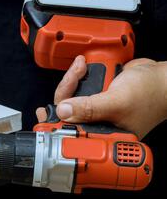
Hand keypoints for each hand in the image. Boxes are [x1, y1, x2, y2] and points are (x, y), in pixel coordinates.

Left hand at [36, 55, 166, 138]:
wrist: (162, 76)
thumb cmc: (150, 93)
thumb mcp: (117, 101)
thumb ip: (89, 108)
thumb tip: (63, 111)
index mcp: (101, 133)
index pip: (70, 129)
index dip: (55, 121)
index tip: (43, 112)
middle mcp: (95, 122)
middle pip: (65, 110)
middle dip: (66, 89)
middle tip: (75, 74)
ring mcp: (94, 108)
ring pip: (69, 96)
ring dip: (72, 79)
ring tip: (81, 66)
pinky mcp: (95, 94)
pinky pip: (77, 86)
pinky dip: (77, 74)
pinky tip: (82, 65)